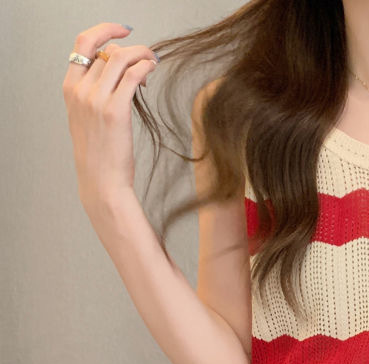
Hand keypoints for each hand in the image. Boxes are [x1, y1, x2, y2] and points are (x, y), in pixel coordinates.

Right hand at [62, 22, 158, 209]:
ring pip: (121, 58)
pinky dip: (145, 66)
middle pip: (108, 50)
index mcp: (70, 89)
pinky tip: (152, 70)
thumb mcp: (89, 119)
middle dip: (132, 48)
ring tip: (153, 63)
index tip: (123, 31)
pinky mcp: (115, 111)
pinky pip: (133, 76)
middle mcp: (80, 90)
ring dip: (142, 54)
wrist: (102, 182)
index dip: (104, 31)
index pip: (82, 44)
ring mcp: (96, 100)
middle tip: (148, 56)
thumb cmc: (100, 155)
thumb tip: (119, 75)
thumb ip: (96, 94)